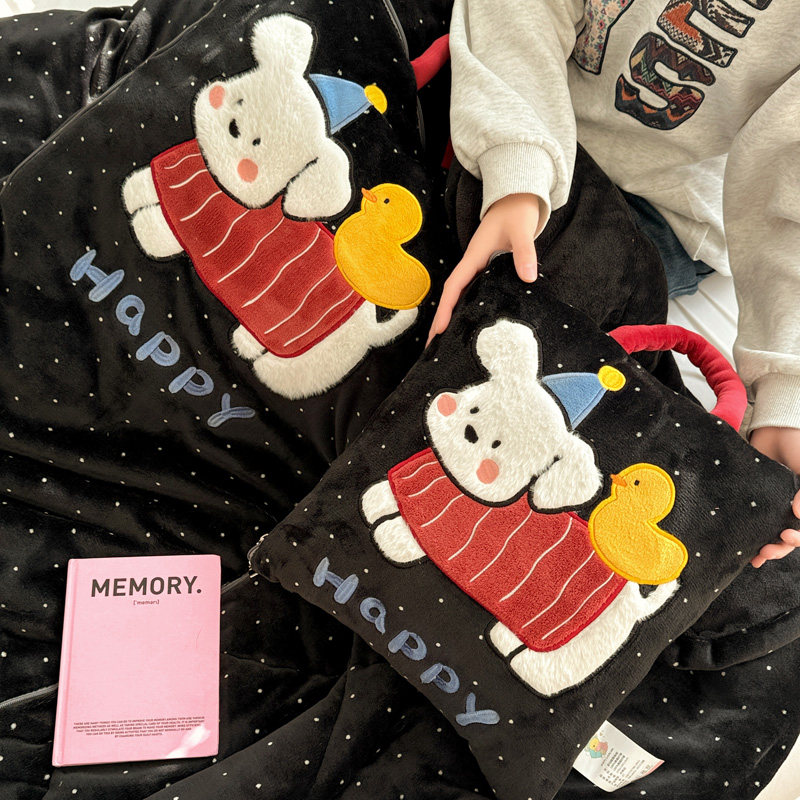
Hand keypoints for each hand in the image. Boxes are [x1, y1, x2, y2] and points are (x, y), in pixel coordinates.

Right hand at [426, 193, 541, 346]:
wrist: (517, 199)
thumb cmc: (516, 213)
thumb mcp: (521, 231)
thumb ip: (524, 253)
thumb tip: (527, 277)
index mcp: (474, 257)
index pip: (454, 286)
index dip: (446, 308)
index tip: (439, 329)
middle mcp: (472, 264)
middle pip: (451, 296)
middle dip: (440, 320)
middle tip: (431, 346)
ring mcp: (478, 268)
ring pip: (460, 296)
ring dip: (450, 317)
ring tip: (443, 342)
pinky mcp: (486, 270)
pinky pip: (471, 293)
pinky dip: (464, 309)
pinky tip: (466, 323)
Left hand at [748, 426, 799, 566]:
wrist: (777, 429)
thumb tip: (798, 513)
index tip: (786, 536)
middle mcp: (797, 508)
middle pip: (794, 537)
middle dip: (782, 548)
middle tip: (767, 550)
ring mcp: (779, 506)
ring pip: (777, 535)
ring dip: (770, 549)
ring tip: (759, 554)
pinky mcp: (759, 502)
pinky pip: (759, 523)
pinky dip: (756, 539)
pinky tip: (749, 553)